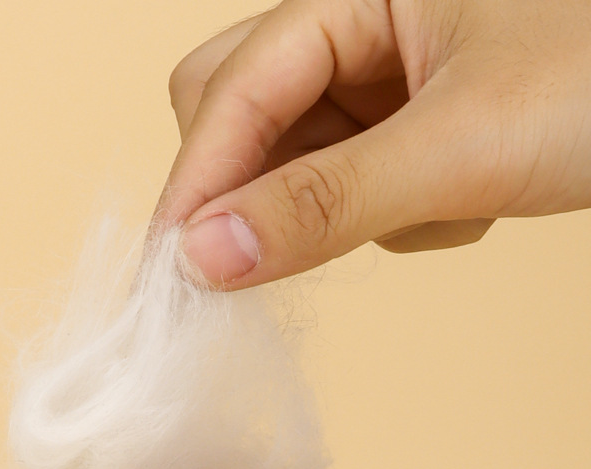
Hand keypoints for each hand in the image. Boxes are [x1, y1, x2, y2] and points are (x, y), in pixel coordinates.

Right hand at [158, 0, 590, 286]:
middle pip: (237, 108)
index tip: (172, 276)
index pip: (232, 87)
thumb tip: (208, 258)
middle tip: (283, 248)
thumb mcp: (461, 145)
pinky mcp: (409, 130)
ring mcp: (383, 80)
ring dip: (336, 208)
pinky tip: (464, 205)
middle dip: (253, 185)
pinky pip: (350, 189)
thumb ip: (324, 203)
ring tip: (441, 203)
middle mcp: (358, 24)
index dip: (198, 182)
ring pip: (292, 160)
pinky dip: (393, 218)